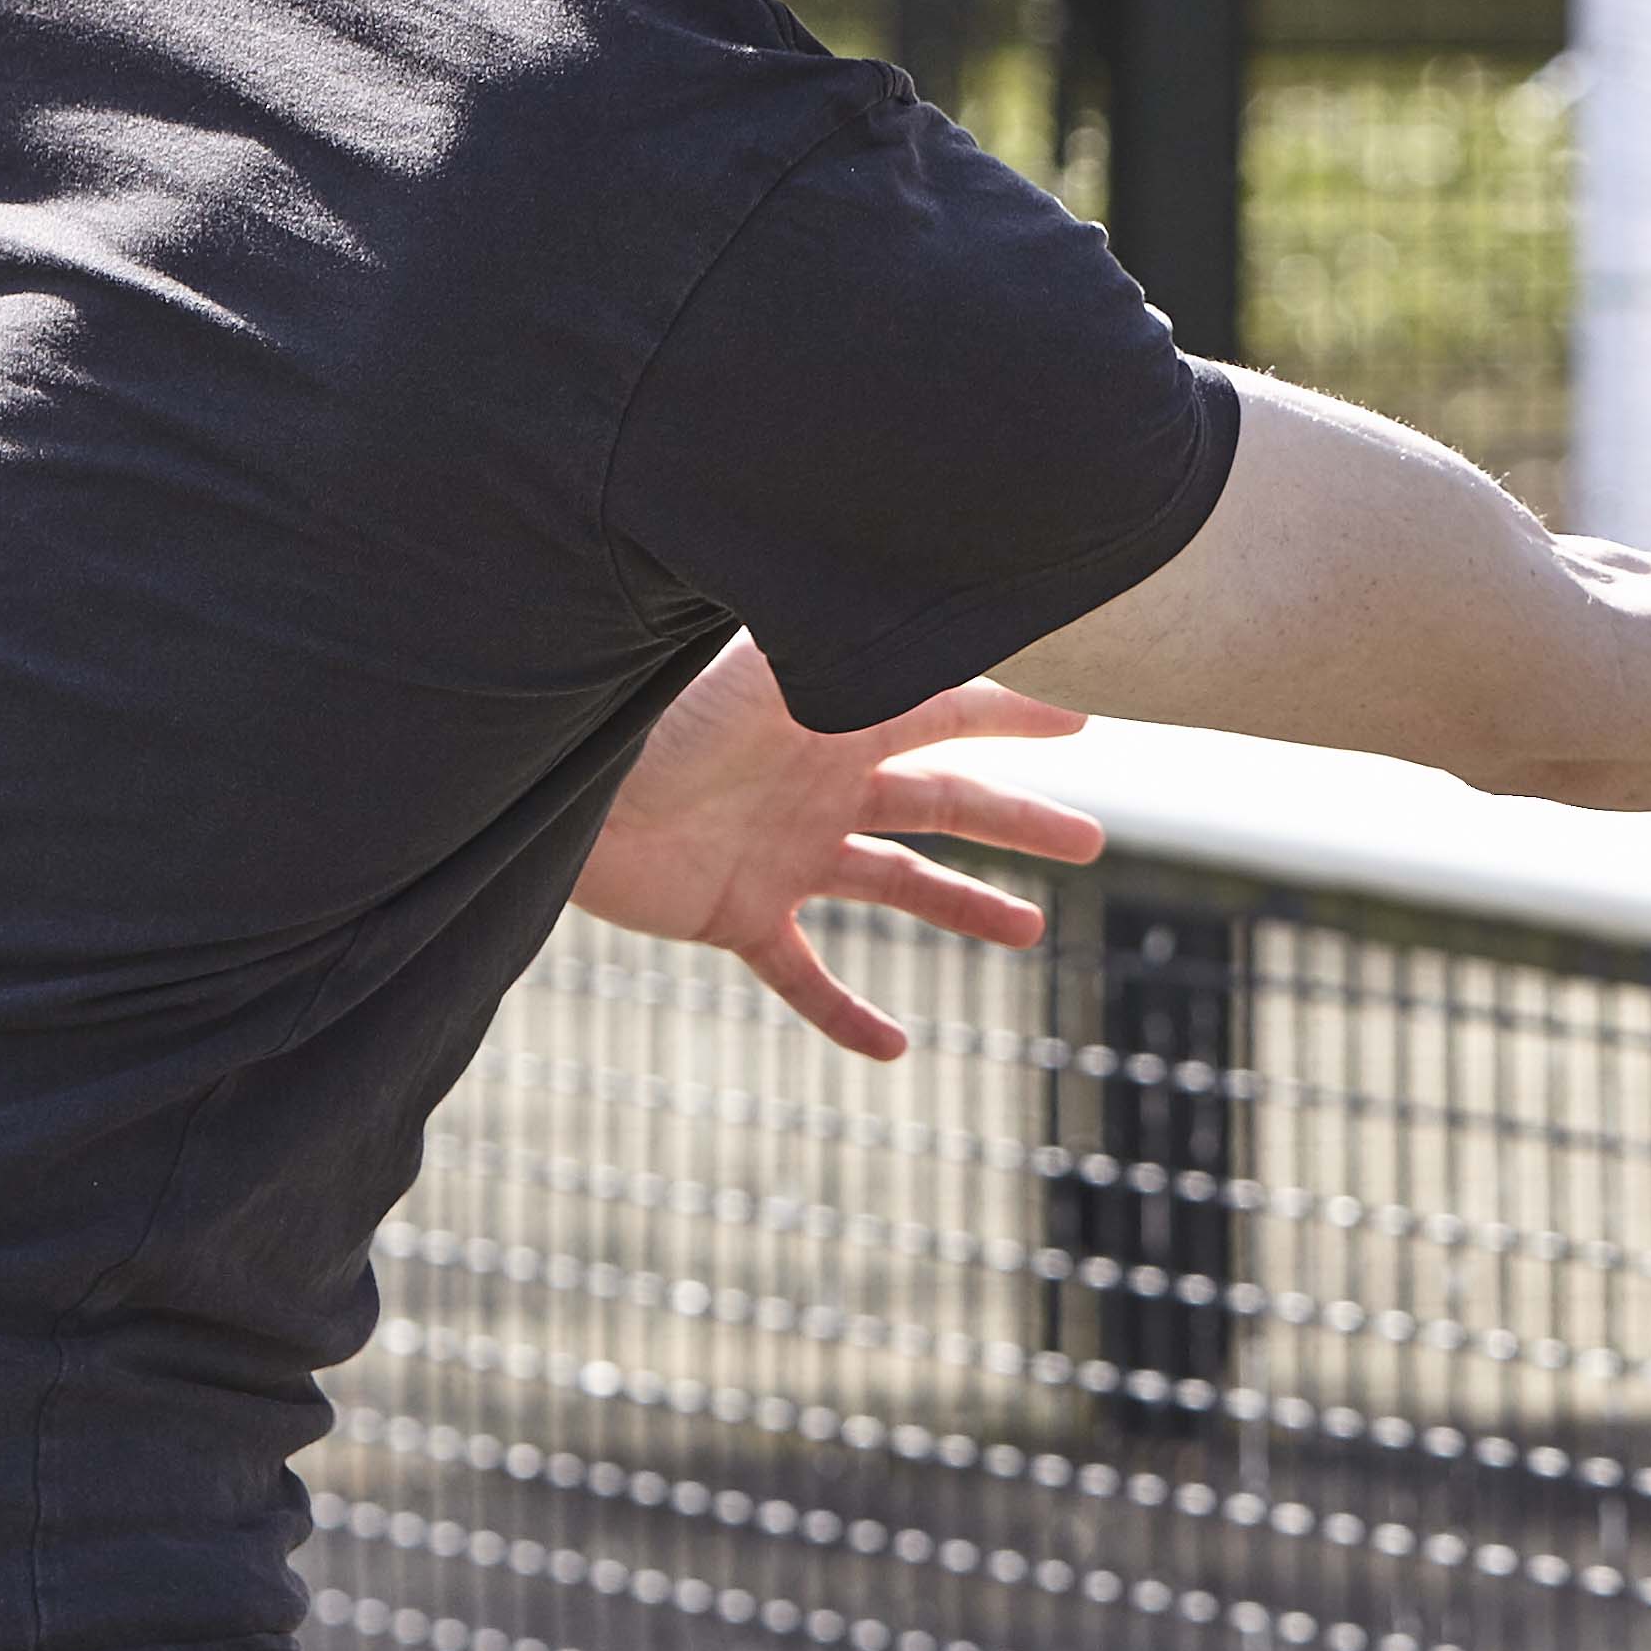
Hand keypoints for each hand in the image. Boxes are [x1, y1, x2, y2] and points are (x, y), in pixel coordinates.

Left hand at [568, 638, 1098, 1061]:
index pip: (951, 712)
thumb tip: (941, 602)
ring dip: (963, 908)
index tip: (1087, 716)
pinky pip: (802, 975)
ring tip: (1029, 933)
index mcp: (837, 720)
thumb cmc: (656, 714)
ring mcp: (783, 852)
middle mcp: (820, 785)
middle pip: (944, 804)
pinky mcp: (736, 915)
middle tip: (1090, 841)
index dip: (1020, 715)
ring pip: (895, 885)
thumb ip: (856, 648)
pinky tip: (896, 1049)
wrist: (560, 791)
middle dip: (1019, 820)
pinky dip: (847, 1014)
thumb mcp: (770, 669)